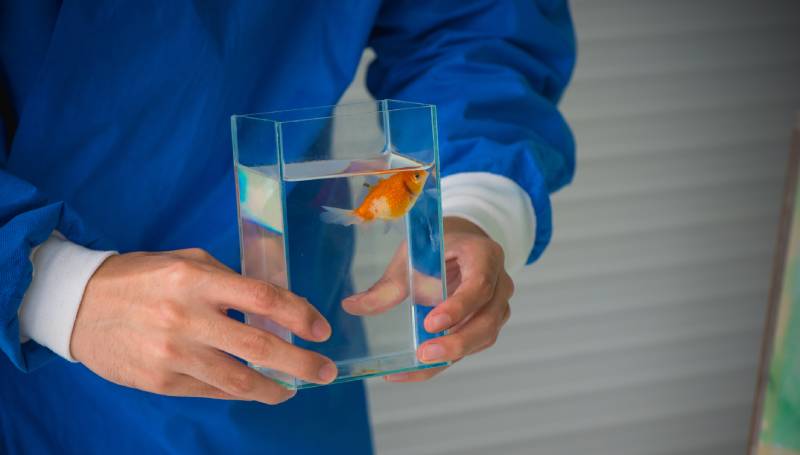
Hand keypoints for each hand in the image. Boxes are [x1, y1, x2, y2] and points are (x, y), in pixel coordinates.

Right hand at [70, 248, 336, 403]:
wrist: (78, 305)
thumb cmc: (142, 277)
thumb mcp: (187, 263)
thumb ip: (231, 282)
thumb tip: (277, 308)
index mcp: (197, 280)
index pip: (264, 298)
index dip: (300, 315)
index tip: (321, 330)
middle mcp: (186, 317)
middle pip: (260, 346)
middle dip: (301, 363)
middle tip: (326, 372)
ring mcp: (172, 354)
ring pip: (239, 381)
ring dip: (275, 389)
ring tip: (293, 389)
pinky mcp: (160, 381)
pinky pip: (212, 391)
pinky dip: (239, 392)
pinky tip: (254, 389)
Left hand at [343, 217, 513, 381]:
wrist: (462, 245)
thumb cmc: (438, 247)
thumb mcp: (413, 256)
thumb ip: (389, 284)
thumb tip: (351, 306)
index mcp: (484, 255)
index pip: (479, 285)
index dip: (458, 307)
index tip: (430, 323)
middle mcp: (499, 282)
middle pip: (487, 320)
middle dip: (457, 342)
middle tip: (424, 355)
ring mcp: (497, 305)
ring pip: (484, 337)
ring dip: (451, 355)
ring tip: (417, 364)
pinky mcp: (487, 323)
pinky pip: (472, 346)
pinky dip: (446, 359)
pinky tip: (418, 367)